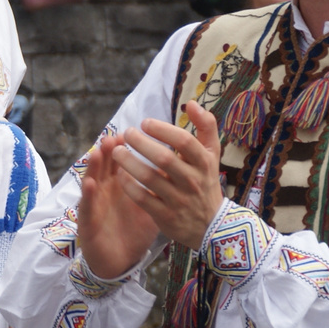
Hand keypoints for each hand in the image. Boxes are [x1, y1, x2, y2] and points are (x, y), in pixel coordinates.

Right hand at [78, 133, 159, 279]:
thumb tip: (181, 168)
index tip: (135, 133)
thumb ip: (159, 187)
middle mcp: (105, 192)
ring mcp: (94, 205)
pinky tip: (90, 184)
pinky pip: (87, 207)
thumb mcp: (150, 207)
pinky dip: (88, 195)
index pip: (121, 161)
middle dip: (109, 150)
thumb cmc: (132, 232)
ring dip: (94, 166)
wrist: (118, 261)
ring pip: (92, 181)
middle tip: (115, 136)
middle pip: (104, 166)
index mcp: (120, 186)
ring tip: (97, 152)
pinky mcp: (87, 223)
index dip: (127, 147)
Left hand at [110, 101, 224, 250]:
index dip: (162, 129)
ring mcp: (178, 199)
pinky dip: (129, 185)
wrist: (211, 224)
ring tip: (116, 151)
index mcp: (203, 162)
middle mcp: (192, 180)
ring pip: (149, 178)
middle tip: (127, 133)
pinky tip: (119, 174)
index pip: (183, 141)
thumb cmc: (206, 182)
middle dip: (141, 143)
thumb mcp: (212, 155)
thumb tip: (191, 103)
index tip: (145, 123)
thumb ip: (206, 127)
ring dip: (129, 162)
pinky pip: (142, 198)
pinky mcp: (165, 216)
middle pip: (164, 158)